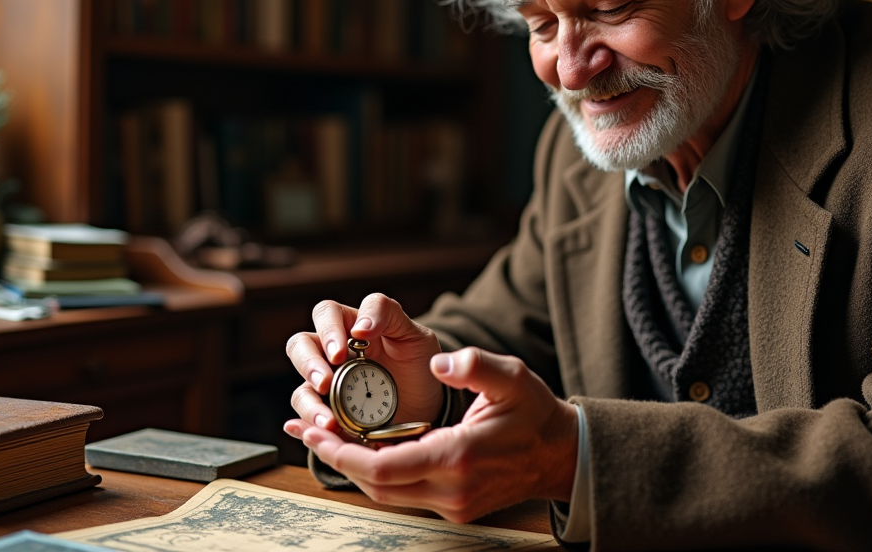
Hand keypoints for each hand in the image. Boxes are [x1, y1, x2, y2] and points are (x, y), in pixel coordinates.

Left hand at [284, 347, 578, 523]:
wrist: (562, 454)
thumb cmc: (535, 413)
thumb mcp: (511, 377)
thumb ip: (475, 366)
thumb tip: (440, 363)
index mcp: (457, 456)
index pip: (381, 467)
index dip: (341, 453)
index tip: (316, 431)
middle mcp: (451, 489)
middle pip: (375, 486)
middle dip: (338, 460)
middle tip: (309, 431)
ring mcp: (453, 504)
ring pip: (387, 494)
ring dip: (355, 469)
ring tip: (328, 438)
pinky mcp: (455, 508)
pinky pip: (405, 494)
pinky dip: (379, 475)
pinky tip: (364, 451)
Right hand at [285, 293, 443, 435]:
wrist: (428, 409)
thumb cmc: (419, 365)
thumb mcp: (415, 336)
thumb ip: (389, 316)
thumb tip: (359, 327)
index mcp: (351, 325)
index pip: (327, 314)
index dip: (330, 328)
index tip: (349, 345)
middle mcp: (332, 351)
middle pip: (301, 345)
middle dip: (309, 362)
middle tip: (324, 381)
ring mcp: (327, 381)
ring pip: (301, 383)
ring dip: (308, 400)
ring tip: (328, 419)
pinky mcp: (328, 410)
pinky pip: (308, 414)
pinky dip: (310, 422)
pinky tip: (323, 429)